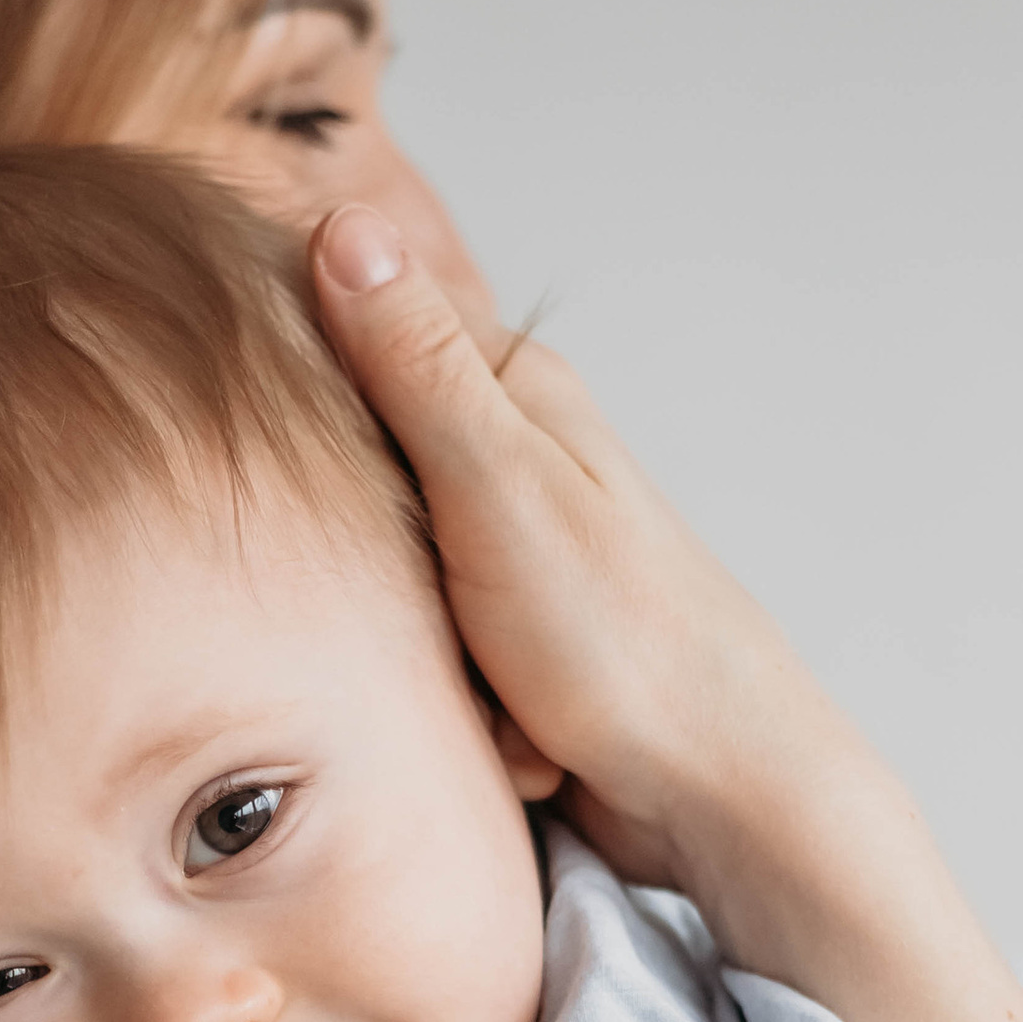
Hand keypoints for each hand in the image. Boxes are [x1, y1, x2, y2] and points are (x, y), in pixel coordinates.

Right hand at [308, 201, 890, 940]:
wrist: (721, 795)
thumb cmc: (627, 643)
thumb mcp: (499, 485)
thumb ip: (416, 365)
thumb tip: (345, 226)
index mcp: (511, 390)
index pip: (354, 336)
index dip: (304, 399)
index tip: (301, 468)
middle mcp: (510, 461)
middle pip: (356, 480)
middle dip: (366, 562)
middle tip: (426, 605)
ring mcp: (508, 557)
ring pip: (383, 584)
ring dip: (418, 652)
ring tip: (484, 681)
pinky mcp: (509, 641)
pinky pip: (430, 663)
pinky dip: (461, 708)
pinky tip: (513, 731)